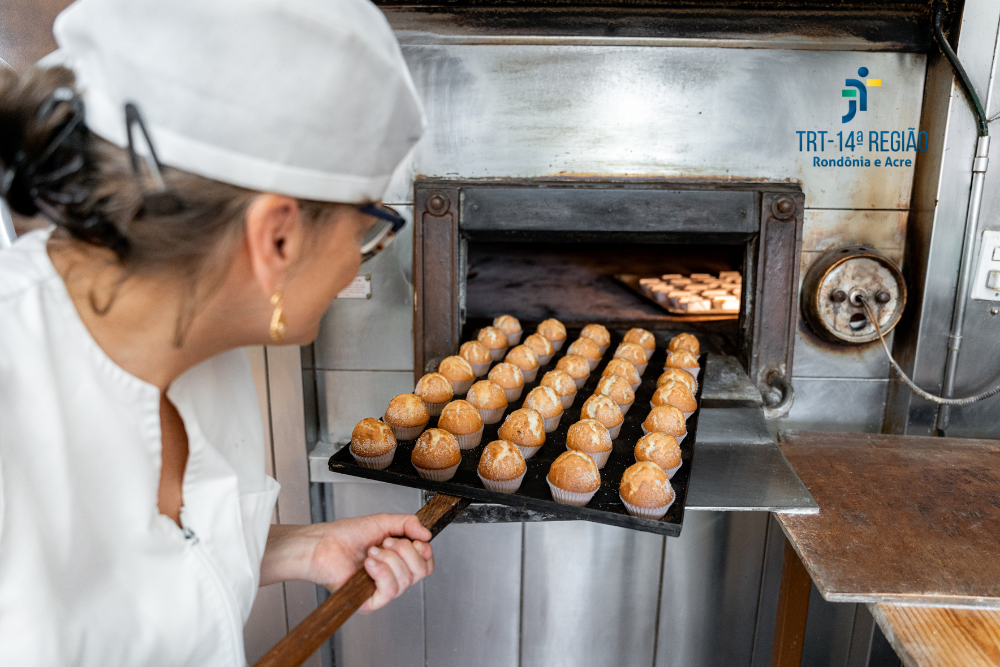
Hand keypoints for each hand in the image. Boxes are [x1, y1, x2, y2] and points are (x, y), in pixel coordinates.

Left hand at [261, 515, 433, 612]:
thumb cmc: (346, 535)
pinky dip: (381, 572)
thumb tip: (427, 534)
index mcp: (399, 559)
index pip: (426, 564)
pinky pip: (390, 591)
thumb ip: (408, 524)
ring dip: (389, 560)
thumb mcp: (383, 522)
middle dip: (405, 551)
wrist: (324, 545)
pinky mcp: (370, 602)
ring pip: (406, 581)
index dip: (424, 551)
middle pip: (421, 572)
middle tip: (386, 543)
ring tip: (372, 552)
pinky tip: (368, 564)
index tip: (413, 540)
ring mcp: (382, 590)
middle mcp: (393, 576)